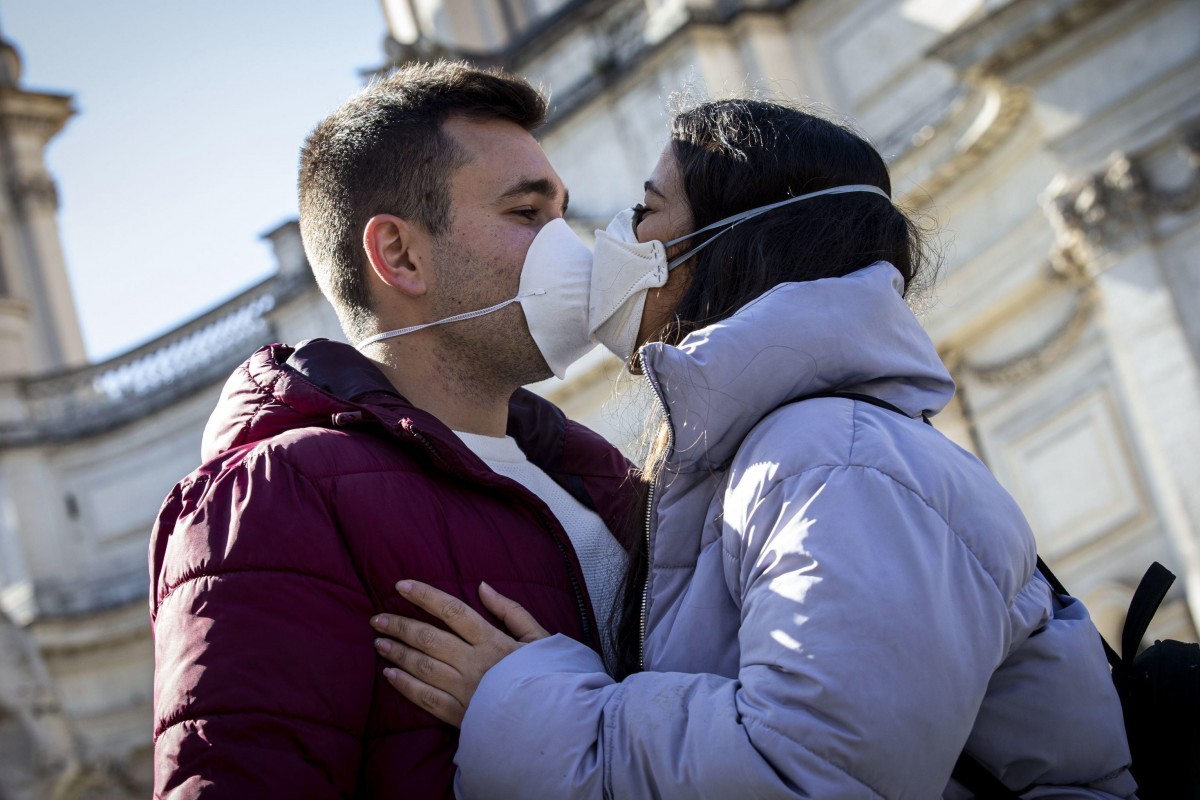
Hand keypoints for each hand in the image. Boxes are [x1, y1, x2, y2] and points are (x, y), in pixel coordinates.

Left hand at [370, 580, 549, 726]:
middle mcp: (474, 663)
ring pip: (422, 666)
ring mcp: (464, 690)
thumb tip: (483, 586)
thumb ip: (511, 611)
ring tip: (379, 642)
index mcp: (493, 641)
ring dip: (397, 653)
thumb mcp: (539, 638)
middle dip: (400, 625)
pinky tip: (390, 675)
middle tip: (378, 618)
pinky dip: (404, 685)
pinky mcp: (459, 716)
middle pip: (428, 638)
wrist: (554, 724)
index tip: (400, 586)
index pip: (452, 611)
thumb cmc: (548, 678)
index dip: (424, 596)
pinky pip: (425, 698)